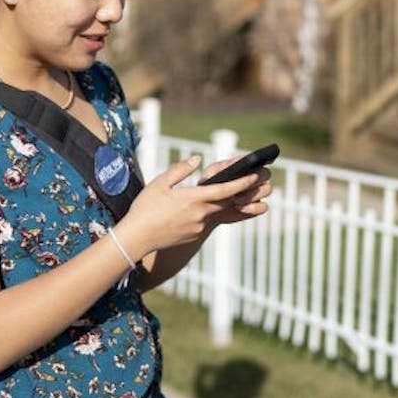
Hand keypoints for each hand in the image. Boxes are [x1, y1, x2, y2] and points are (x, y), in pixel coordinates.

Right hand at [117, 156, 268, 255]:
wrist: (137, 238)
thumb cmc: (145, 208)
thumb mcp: (160, 183)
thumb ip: (181, 169)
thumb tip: (198, 159)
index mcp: (194, 198)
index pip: (226, 189)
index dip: (242, 182)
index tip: (255, 175)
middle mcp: (201, 214)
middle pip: (230, 201)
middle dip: (246, 192)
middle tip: (260, 183)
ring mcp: (199, 227)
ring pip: (223, 213)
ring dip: (237, 205)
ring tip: (253, 198)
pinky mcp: (195, 236)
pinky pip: (212, 222)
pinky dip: (220, 214)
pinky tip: (224, 209)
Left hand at [199, 156, 272, 225]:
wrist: (207, 208)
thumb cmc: (209, 186)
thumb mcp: (212, 174)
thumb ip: (224, 166)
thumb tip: (239, 162)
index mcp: (246, 166)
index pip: (260, 160)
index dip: (263, 160)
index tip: (259, 164)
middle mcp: (255, 178)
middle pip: (267, 173)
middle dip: (256, 180)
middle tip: (242, 187)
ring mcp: (257, 193)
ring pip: (267, 189)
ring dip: (253, 194)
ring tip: (236, 200)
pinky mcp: (256, 208)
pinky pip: (264, 207)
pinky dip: (254, 208)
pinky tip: (241, 208)